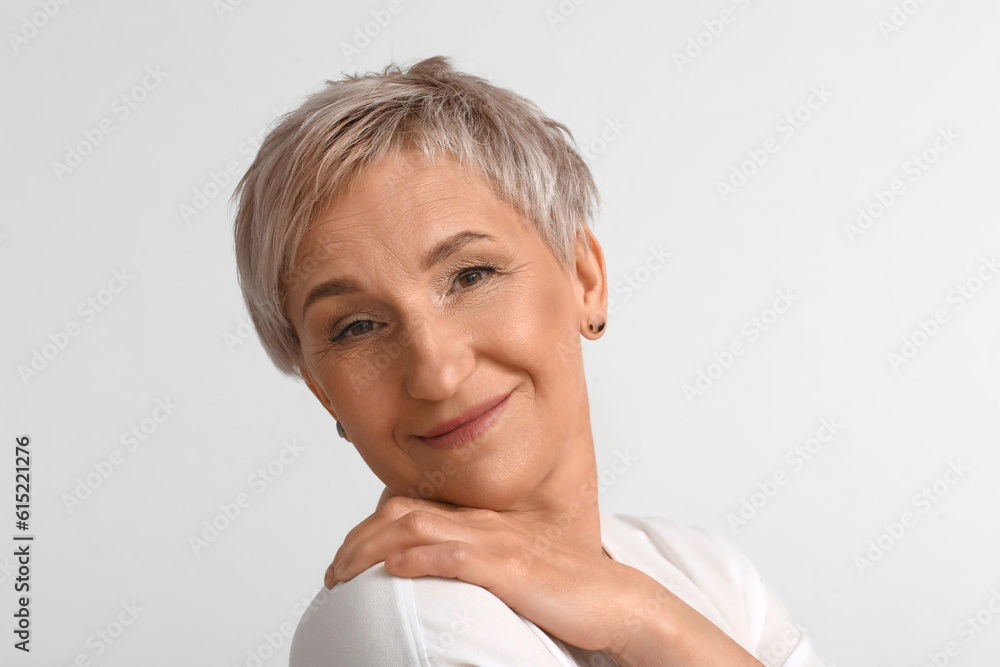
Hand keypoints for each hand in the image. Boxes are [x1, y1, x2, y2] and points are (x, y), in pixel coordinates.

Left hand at [325, 494, 645, 653]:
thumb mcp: (508, 572)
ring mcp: (498, 543)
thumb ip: (472, 566)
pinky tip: (397, 569)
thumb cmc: (567, 591)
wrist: (618, 601)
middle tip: (332, 572)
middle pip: (403, 514)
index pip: (409, 508)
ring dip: (374, 548)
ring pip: (420, 529)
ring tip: (344, 572)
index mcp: (480, 523)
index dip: (368, 528)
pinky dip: (423, 559)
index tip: (345, 557)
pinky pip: (460, 557)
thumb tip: (428, 576)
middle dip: (358, 540)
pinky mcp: (515, 569)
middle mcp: (483, 524)